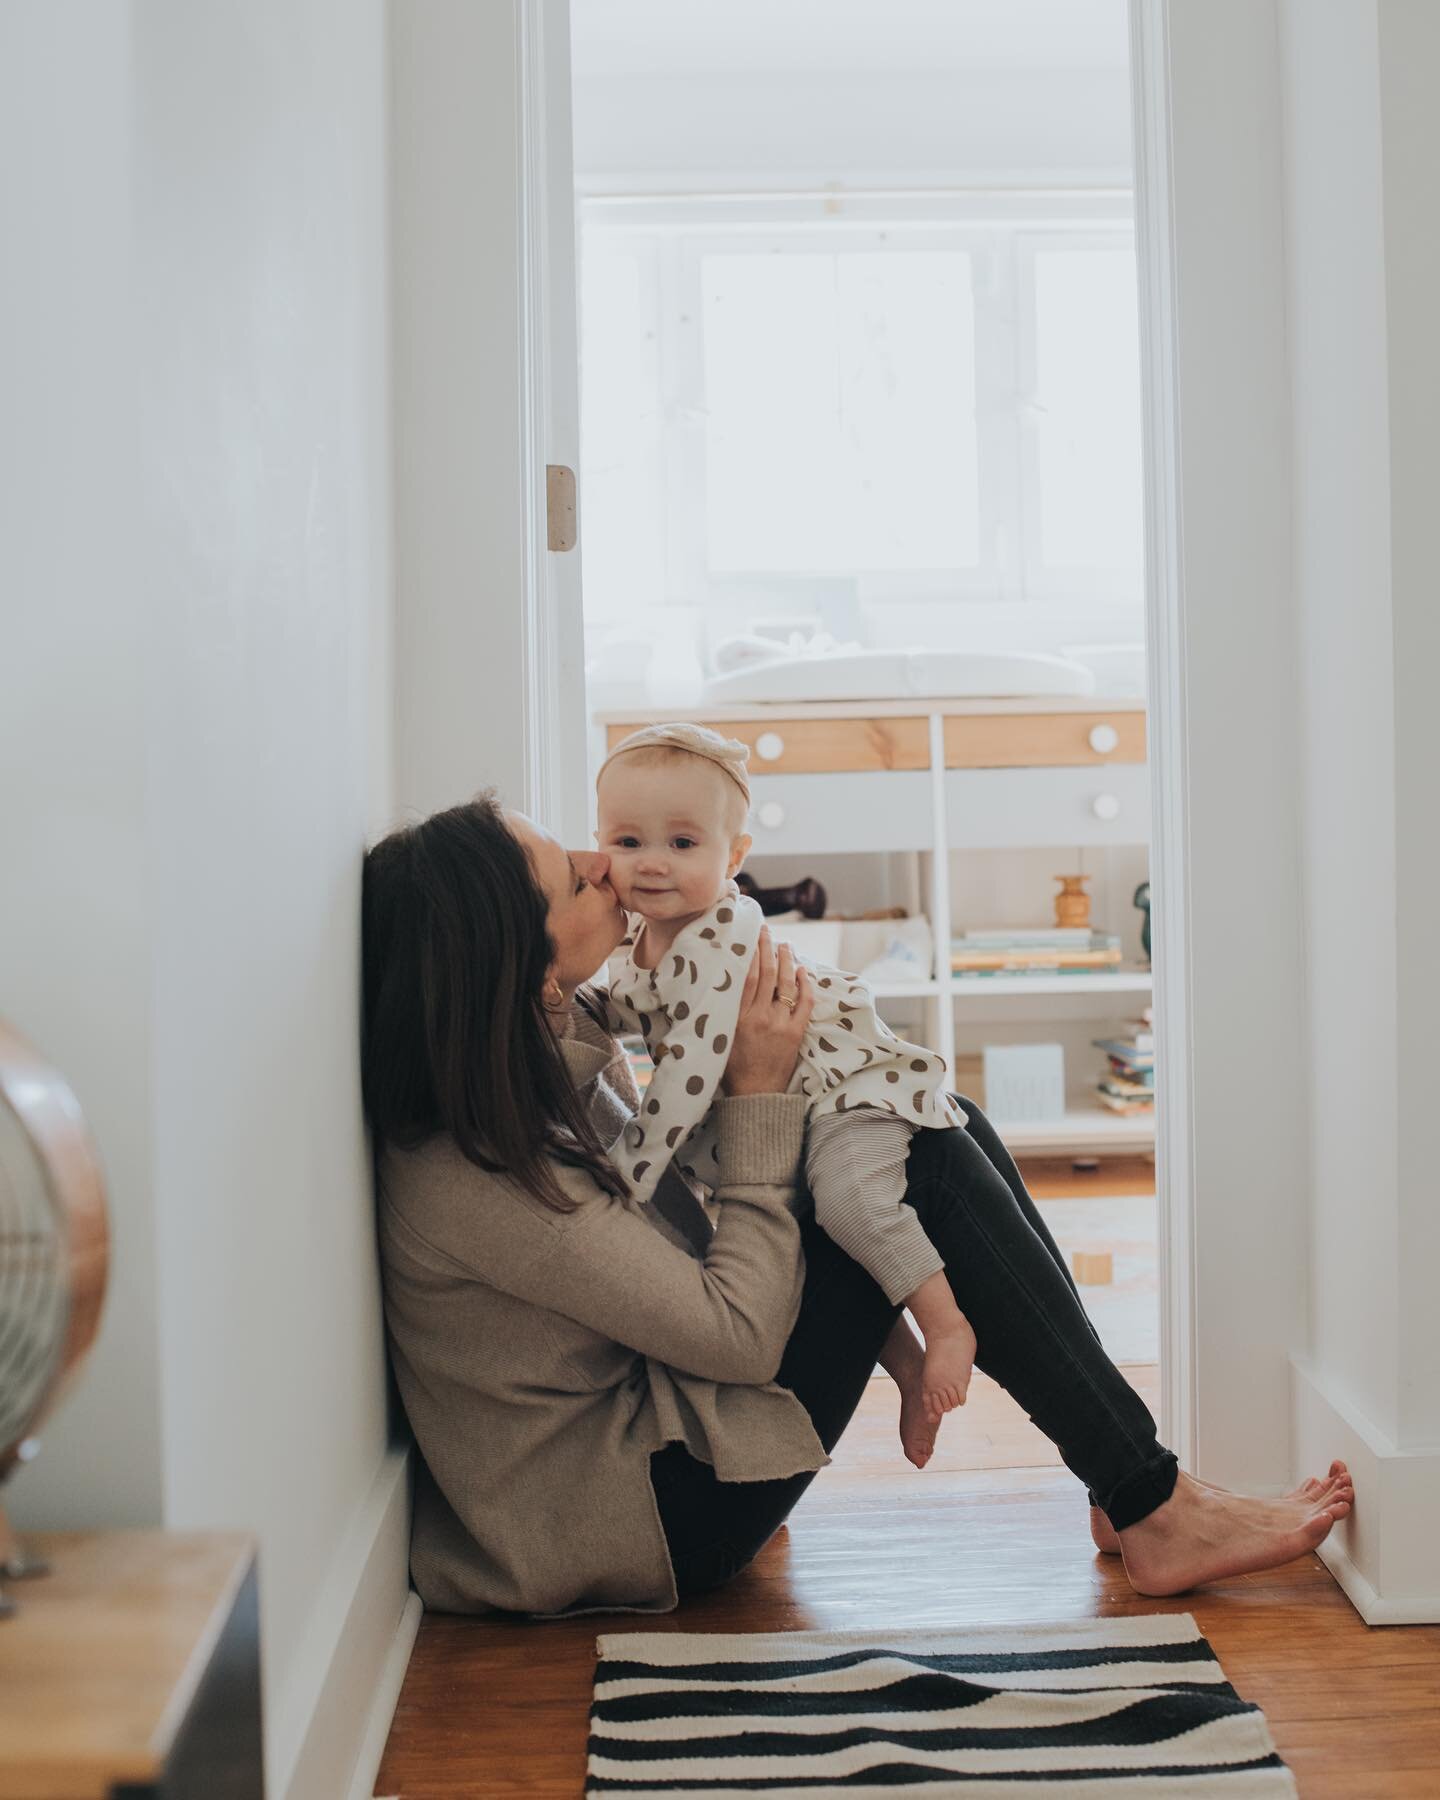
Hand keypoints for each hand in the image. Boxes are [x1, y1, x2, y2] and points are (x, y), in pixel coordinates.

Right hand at [721, 930, 814, 1096]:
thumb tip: (725, 985)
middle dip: (768, 949)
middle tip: (767, 932)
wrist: (755, 1094)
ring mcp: (780, 1024)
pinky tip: (802, 970)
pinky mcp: (795, 1033)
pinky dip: (805, 985)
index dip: (752, 954)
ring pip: (786, 985)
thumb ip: (725, 1012)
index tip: (752, 937)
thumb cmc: (733, 1068)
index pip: (748, 976)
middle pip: (767, 974)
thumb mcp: (721, 1037)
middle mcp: (760, 1017)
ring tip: (786, 945)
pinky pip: (804, 1004)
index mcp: (738, 1017)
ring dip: (787, 961)